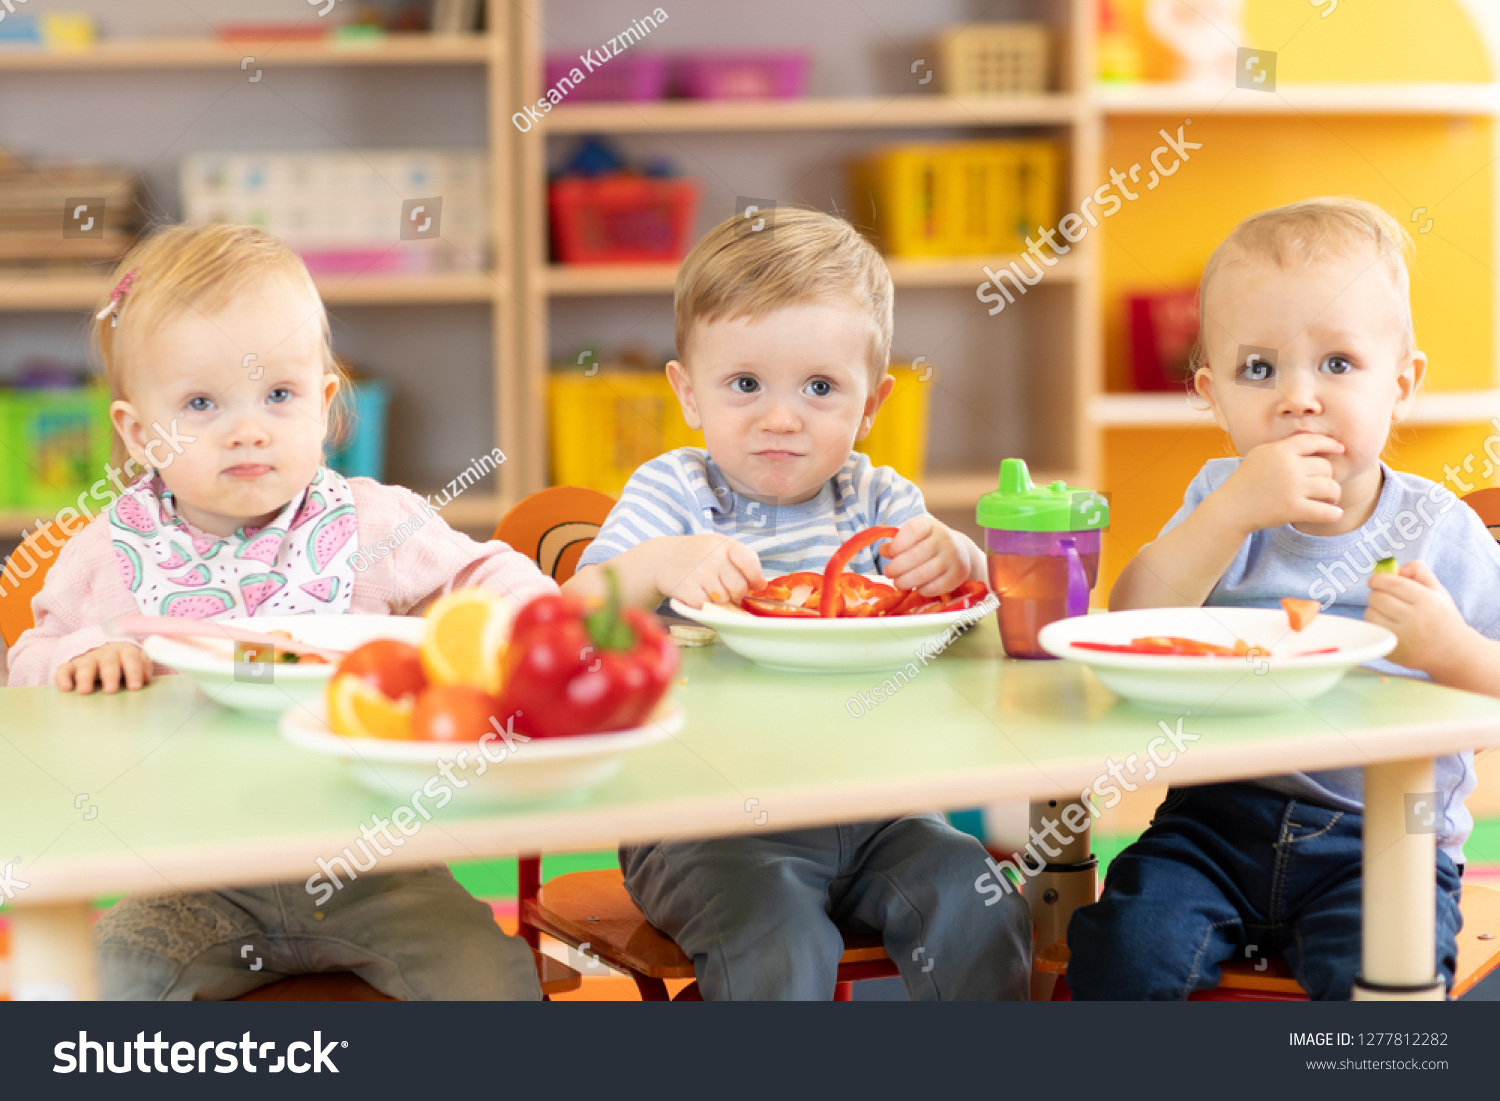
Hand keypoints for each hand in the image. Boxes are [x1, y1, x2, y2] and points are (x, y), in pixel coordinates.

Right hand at [55, 641, 151, 694]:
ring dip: (85, 679)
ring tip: (85, 691)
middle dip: (110, 676)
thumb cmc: (123, 663)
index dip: (133, 672)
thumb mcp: (136, 663)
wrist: (102, 651)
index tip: (135, 687)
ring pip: (86, 667)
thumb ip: (143, 669)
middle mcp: (105, 654)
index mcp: (125, 651)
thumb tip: (146, 678)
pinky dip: (63, 678)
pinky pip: (64, 670)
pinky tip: (65, 688)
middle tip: (111, 690)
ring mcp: (87, 659)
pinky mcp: (70, 666)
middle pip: (108, 663)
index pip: (131, 659)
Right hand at [654, 534, 764, 607]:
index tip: (756, 585)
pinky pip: (706, 606)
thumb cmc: (697, 555)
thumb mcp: (719, 549)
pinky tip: (696, 594)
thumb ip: (741, 562)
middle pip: (739, 588)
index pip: (749, 562)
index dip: (756, 578)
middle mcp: (712, 557)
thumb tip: (762, 585)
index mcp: (725, 545)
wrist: (661, 558)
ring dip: (719, 600)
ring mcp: (698, 573)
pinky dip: (703, 605)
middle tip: (727, 591)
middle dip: (736, 594)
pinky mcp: (685, 589)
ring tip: (708, 589)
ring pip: (723, 600)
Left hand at [881, 516, 970, 595]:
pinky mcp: (958, 575)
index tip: (889, 553)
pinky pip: (935, 587)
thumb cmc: (928, 544)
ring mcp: (952, 557)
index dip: (897, 544)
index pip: (912, 531)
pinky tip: (917, 588)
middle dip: (896, 567)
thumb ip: (897, 543)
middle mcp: (944, 539)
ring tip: (898, 583)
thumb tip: (884, 551)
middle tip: (888, 573)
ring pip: (923, 574)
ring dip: (905, 581)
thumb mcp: (914, 537)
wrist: (959, 552)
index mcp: (930, 526)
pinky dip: (922, 590)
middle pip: (915, 556)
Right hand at [1218, 434, 1343, 533]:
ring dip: (1334, 495)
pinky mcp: (1293, 509)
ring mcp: (1292, 488)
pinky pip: (1326, 512)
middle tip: (1324, 486)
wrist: (1231, 508)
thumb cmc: (1246, 480)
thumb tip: (1312, 442)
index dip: (1330, 444)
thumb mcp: (1260, 454)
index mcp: (1281, 451)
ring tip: (1330, 500)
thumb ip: (1283, 446)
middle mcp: (1289, 467)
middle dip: (1327, 477)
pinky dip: (1334, 513)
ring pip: (1331, 487)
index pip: (1313, 441)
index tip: (1340, 449)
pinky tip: (1334, 513)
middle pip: (1326, 467)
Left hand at [1365, 560, 1474, 676]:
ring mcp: (1403, 637)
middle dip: (1376, 594)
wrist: (1452, 652)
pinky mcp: (1393, 651)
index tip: (1376, 580)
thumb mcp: (1438, 591)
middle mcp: (1414, 619)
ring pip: (1370, 614)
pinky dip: (1375, 625)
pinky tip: (1388, 625)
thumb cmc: (1442, 618)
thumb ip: (1420, 572)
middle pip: (1377, 598)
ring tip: (1388, 612)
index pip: (1392, 584)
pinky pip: (1372, 630)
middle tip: (1384, 597)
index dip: (1378, 579)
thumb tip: (1397, 569)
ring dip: (1374, 610)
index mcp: (1427, 601)